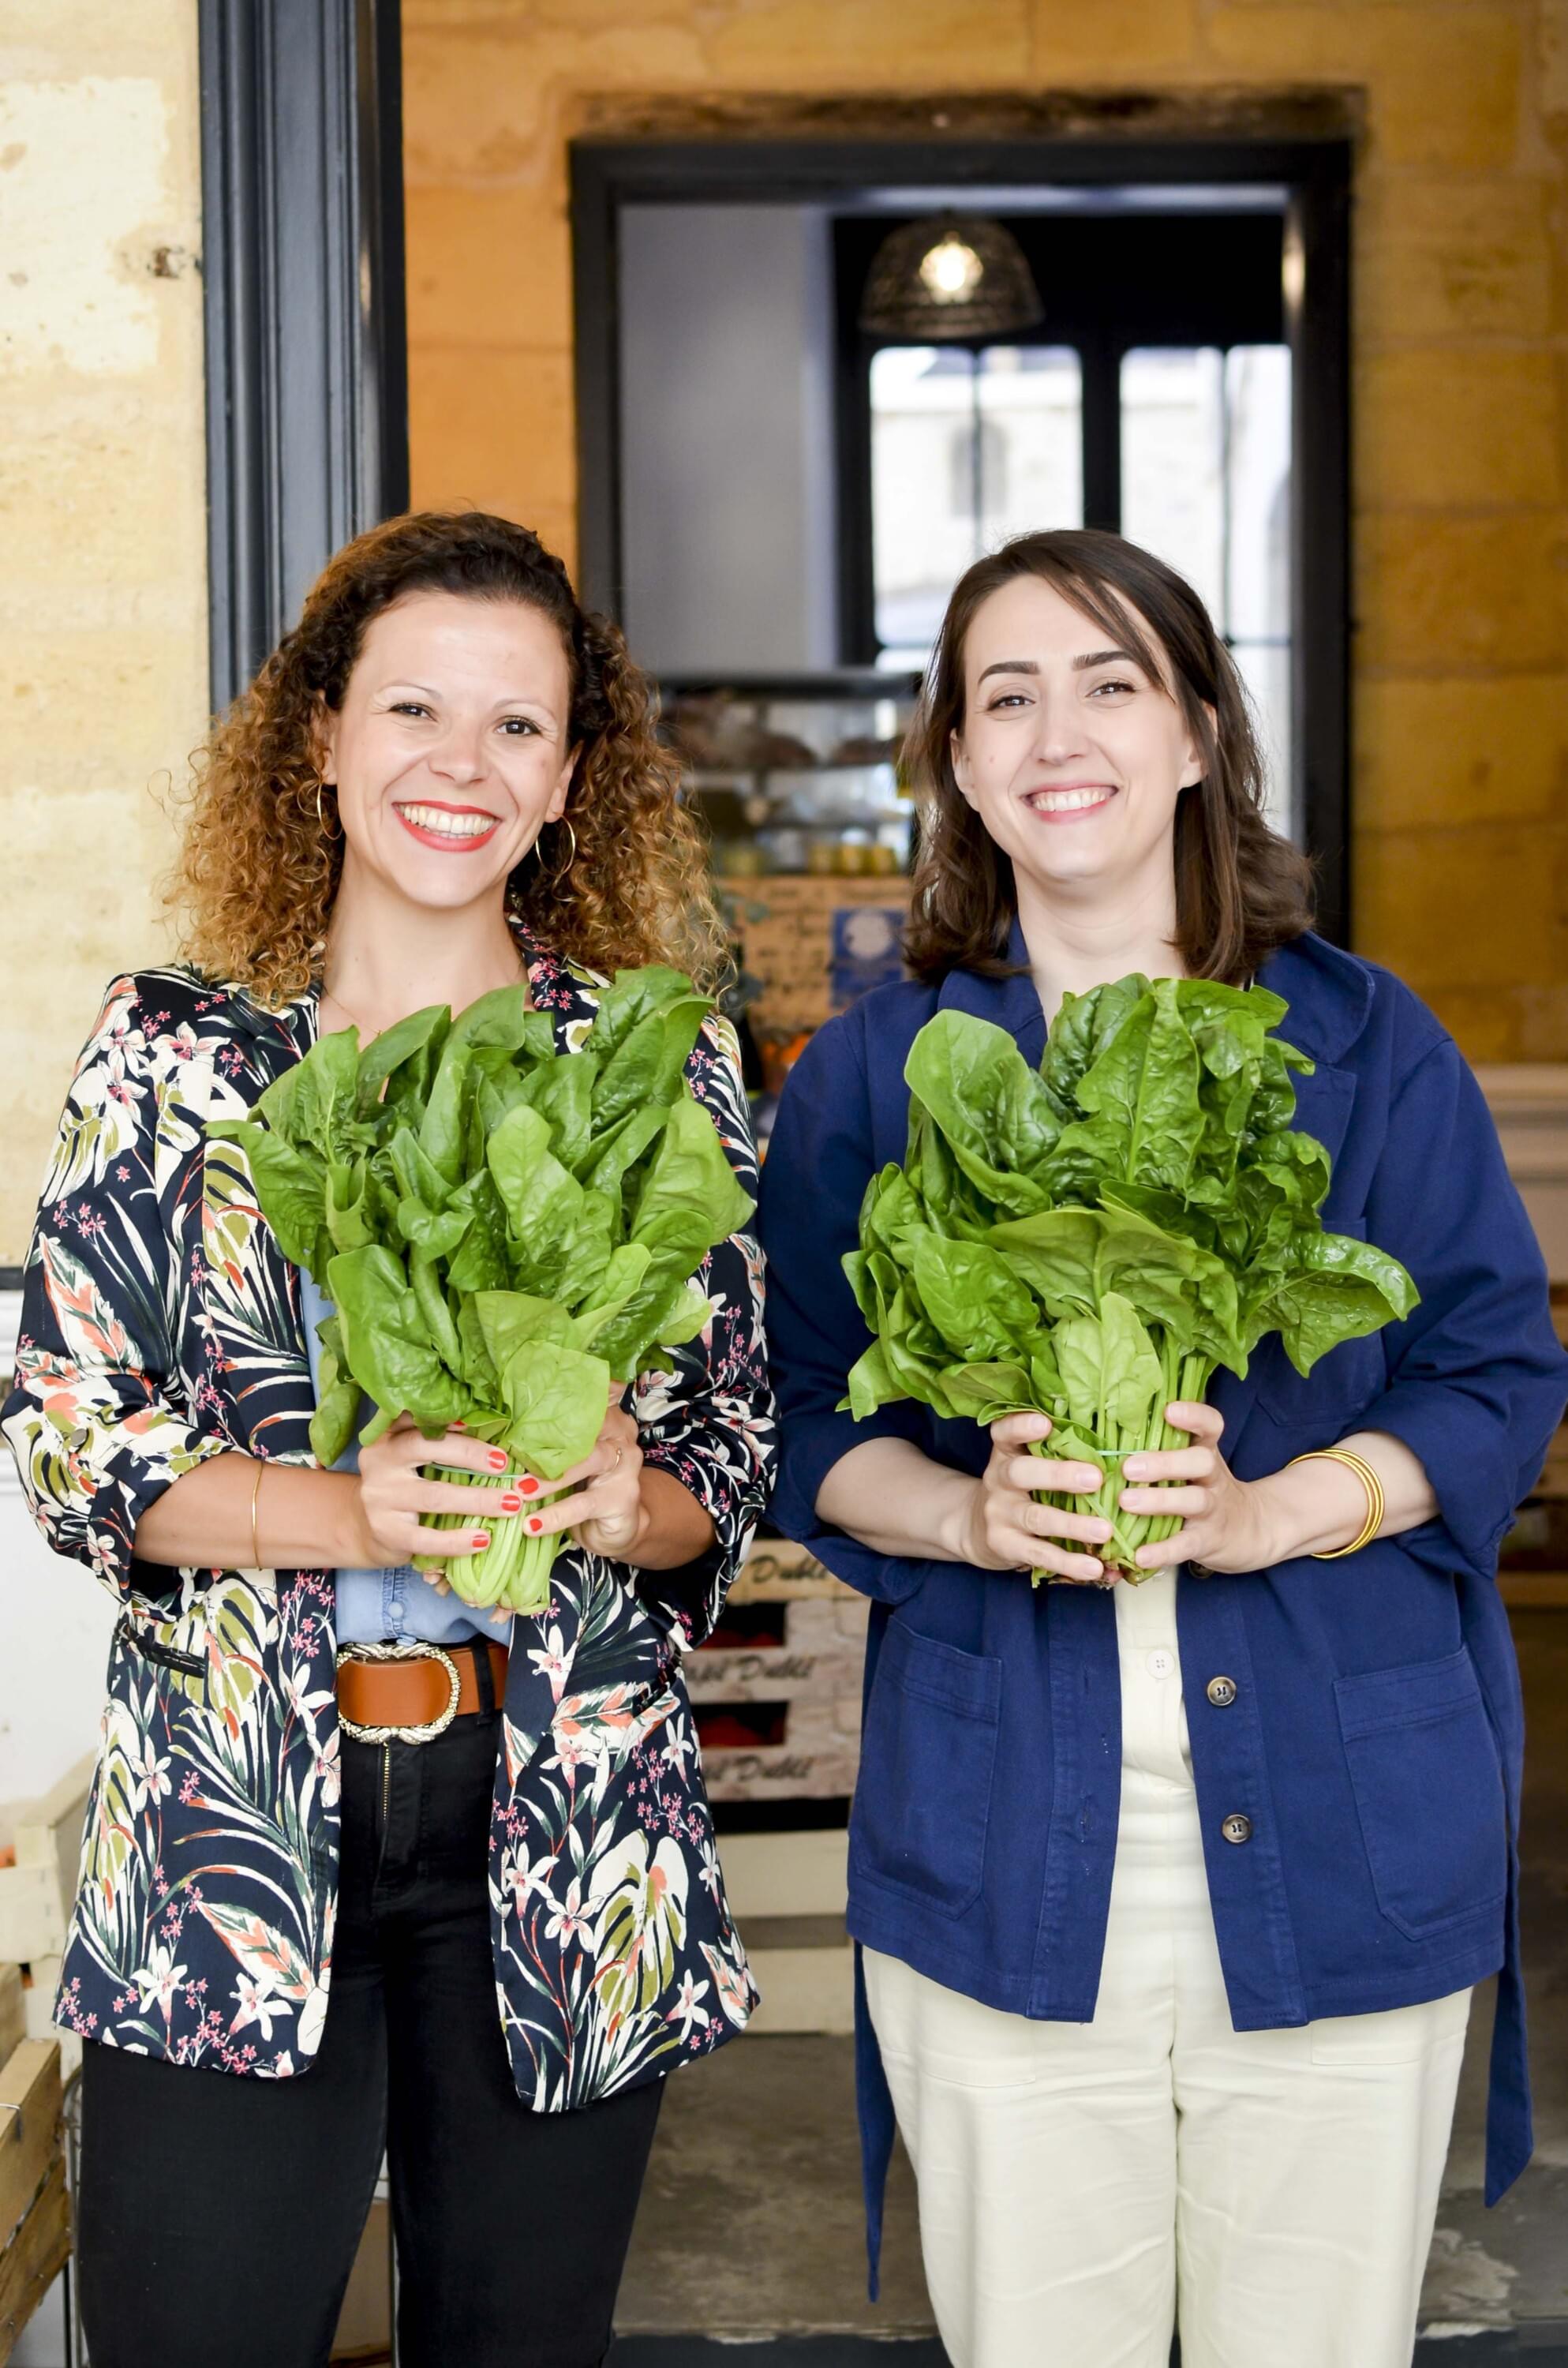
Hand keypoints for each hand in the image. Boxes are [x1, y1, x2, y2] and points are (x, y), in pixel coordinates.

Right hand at [352, 1415, 511, 1567]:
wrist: (365, 1527)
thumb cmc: (405, 1484)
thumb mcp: (412, 1458)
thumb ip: (441, 1442)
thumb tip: (495, 1428)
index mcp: (389, 1435)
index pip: (418, 1418)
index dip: (450, 1418)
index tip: (485, 1419)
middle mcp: (379, 1460)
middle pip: (426, 1448)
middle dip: (470, 1454)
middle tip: (505, 1463)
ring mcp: (379, 1498)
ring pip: (433, 1495)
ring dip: (478, 1499)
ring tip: (512, 1504)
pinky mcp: (386, 1531)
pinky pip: (426, 1537)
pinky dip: (458, 1540)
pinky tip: (483, 1539)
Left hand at [519, 1395, 646, 1562]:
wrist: (617, 1528)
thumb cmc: (584, 1487)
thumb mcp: (566, 1460)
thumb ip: (546, 1442)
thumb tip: (497, 1434)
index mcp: (605, 1418)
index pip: (581, 1399)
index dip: (553, 1402)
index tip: (518, 1408)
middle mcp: (620, 1435)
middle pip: (584, 1427)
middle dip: (545, 1441)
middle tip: (508, 1456)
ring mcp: (625, 1465)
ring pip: (588, 1461)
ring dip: (549, 1479)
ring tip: (520, 1491)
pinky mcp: (622, 1498)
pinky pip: (584, 1505)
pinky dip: (555, 1515)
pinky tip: (531, 1525)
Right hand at [959, 1410, 1113, 1584]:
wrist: (975, 1527)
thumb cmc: (1019, 1489)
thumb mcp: (1027, 1464)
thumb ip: (1058, 1454)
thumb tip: (1121, 1453)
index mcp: (1007, 1453)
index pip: (1004, 1432)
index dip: (1020, 1426)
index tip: (1044, 1423)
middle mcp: (999, 1480)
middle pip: (1021, 1473)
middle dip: (1058, 1474)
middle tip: (1095, 1478)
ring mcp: (999, 1514)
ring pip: (1035, 1517)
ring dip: (1072, 1525)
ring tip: (1104, 1532)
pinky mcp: (1004, 1545)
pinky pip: (1039, 1554)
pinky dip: (1068, 1562)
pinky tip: (1094, 1567)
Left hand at [1116, 1401, 1275, 1575]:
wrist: (1251, 1531)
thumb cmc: (1205, 1489)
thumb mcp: (1194, 1465)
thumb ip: (1165, 1447)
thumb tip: (1111, 1425)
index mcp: (1206, 1452)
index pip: (1211, 1426)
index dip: (1194, 1416)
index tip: (1170, 1410)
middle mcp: (1212, 1478)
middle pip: (1201, 1461)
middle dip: (1165, 1462)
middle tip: (1129, 1467)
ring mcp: (1212, 1510)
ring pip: (1193, 1500)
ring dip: (1159, 1501)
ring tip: (1126, 1502)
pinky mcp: (1206, 1541)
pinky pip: (1184, 1545)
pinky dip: (1162, 1551)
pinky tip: (1140, 1555)